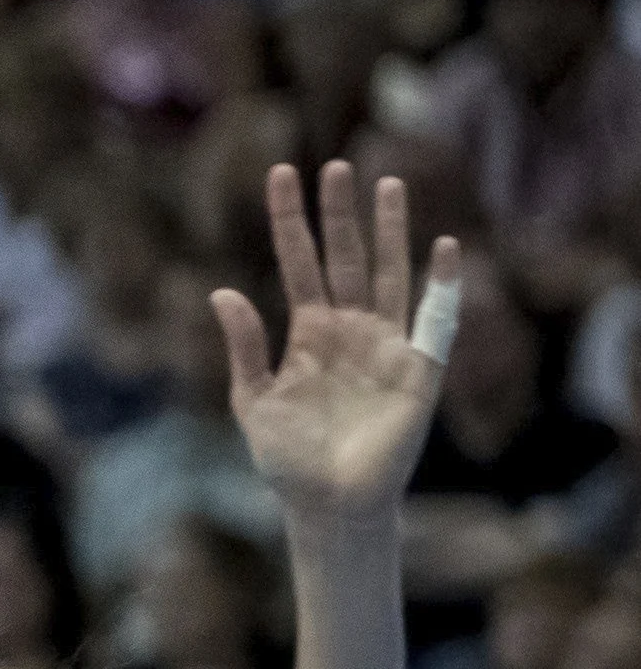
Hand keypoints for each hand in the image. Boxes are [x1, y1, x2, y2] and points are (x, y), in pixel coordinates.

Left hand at [212, 161, 456, 520]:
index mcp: (308, 332)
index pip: (299, 262)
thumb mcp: (253, 399)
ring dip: (389, 232)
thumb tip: (223, 292)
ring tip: (387, 184)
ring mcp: (385, 345)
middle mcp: (349, 329)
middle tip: (336, 165)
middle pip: (346, 257)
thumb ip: (244, 346)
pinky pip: (433, 320)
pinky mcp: (417, 369)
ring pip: (388, 275)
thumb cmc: (288, 457)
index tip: (280, 174)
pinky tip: (445, 248)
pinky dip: (441, 285)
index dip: (291, 220)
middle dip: (340, 213)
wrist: (328, 503)